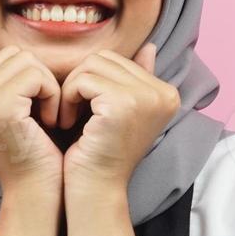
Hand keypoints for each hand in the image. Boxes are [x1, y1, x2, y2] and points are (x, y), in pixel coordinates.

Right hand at [0, 44, 64, 201]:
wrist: (35, 191)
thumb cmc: (30, 155)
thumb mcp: (8, 113)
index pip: (1, 59)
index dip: (29, 80)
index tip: (33, 112)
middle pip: (13, 55)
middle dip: (38, 79)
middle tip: (43, 113)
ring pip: (26, 61)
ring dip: (47, 87)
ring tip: (45, 117)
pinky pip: (36, 76)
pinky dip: (52, 95)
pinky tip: (49, 121)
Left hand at [58, 43, 180, 201]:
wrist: (95, 189)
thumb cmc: (102, 151)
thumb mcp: (123, 111)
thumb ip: (136, 79)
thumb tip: (149, 46)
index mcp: (167, 93)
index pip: (120, 60)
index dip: (94, 81)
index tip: (87, 110)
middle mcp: (164, 93)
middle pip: (105, 58)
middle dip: (81, 81)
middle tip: (73, 111)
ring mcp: (145, 97)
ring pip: (91, 66)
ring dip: (72, 89)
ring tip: (70, 117)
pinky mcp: (122, 104)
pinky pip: (82, 81)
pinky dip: (68, 99)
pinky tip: (67, 122)